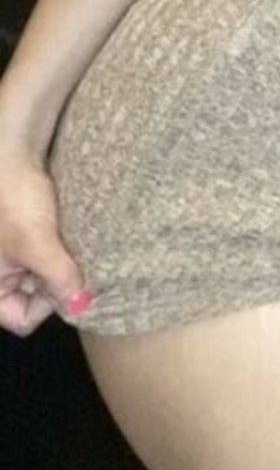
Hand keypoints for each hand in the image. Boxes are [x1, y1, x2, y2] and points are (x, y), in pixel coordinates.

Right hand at [0, 142, 91, 336]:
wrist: (11, 149)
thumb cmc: (16, 199)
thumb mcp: (39, 244)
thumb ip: (60, 281)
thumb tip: (81, 307)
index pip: (21, 319)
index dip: (47, 306)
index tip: (66, 282)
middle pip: (33, 298)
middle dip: (56, 283)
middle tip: (73, 261)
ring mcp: (8, 253)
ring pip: (41, 275)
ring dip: (59, 264)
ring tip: (70, 244)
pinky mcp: (21, 234)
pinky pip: (43, 254)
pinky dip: (57, 248)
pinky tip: (67, 233)